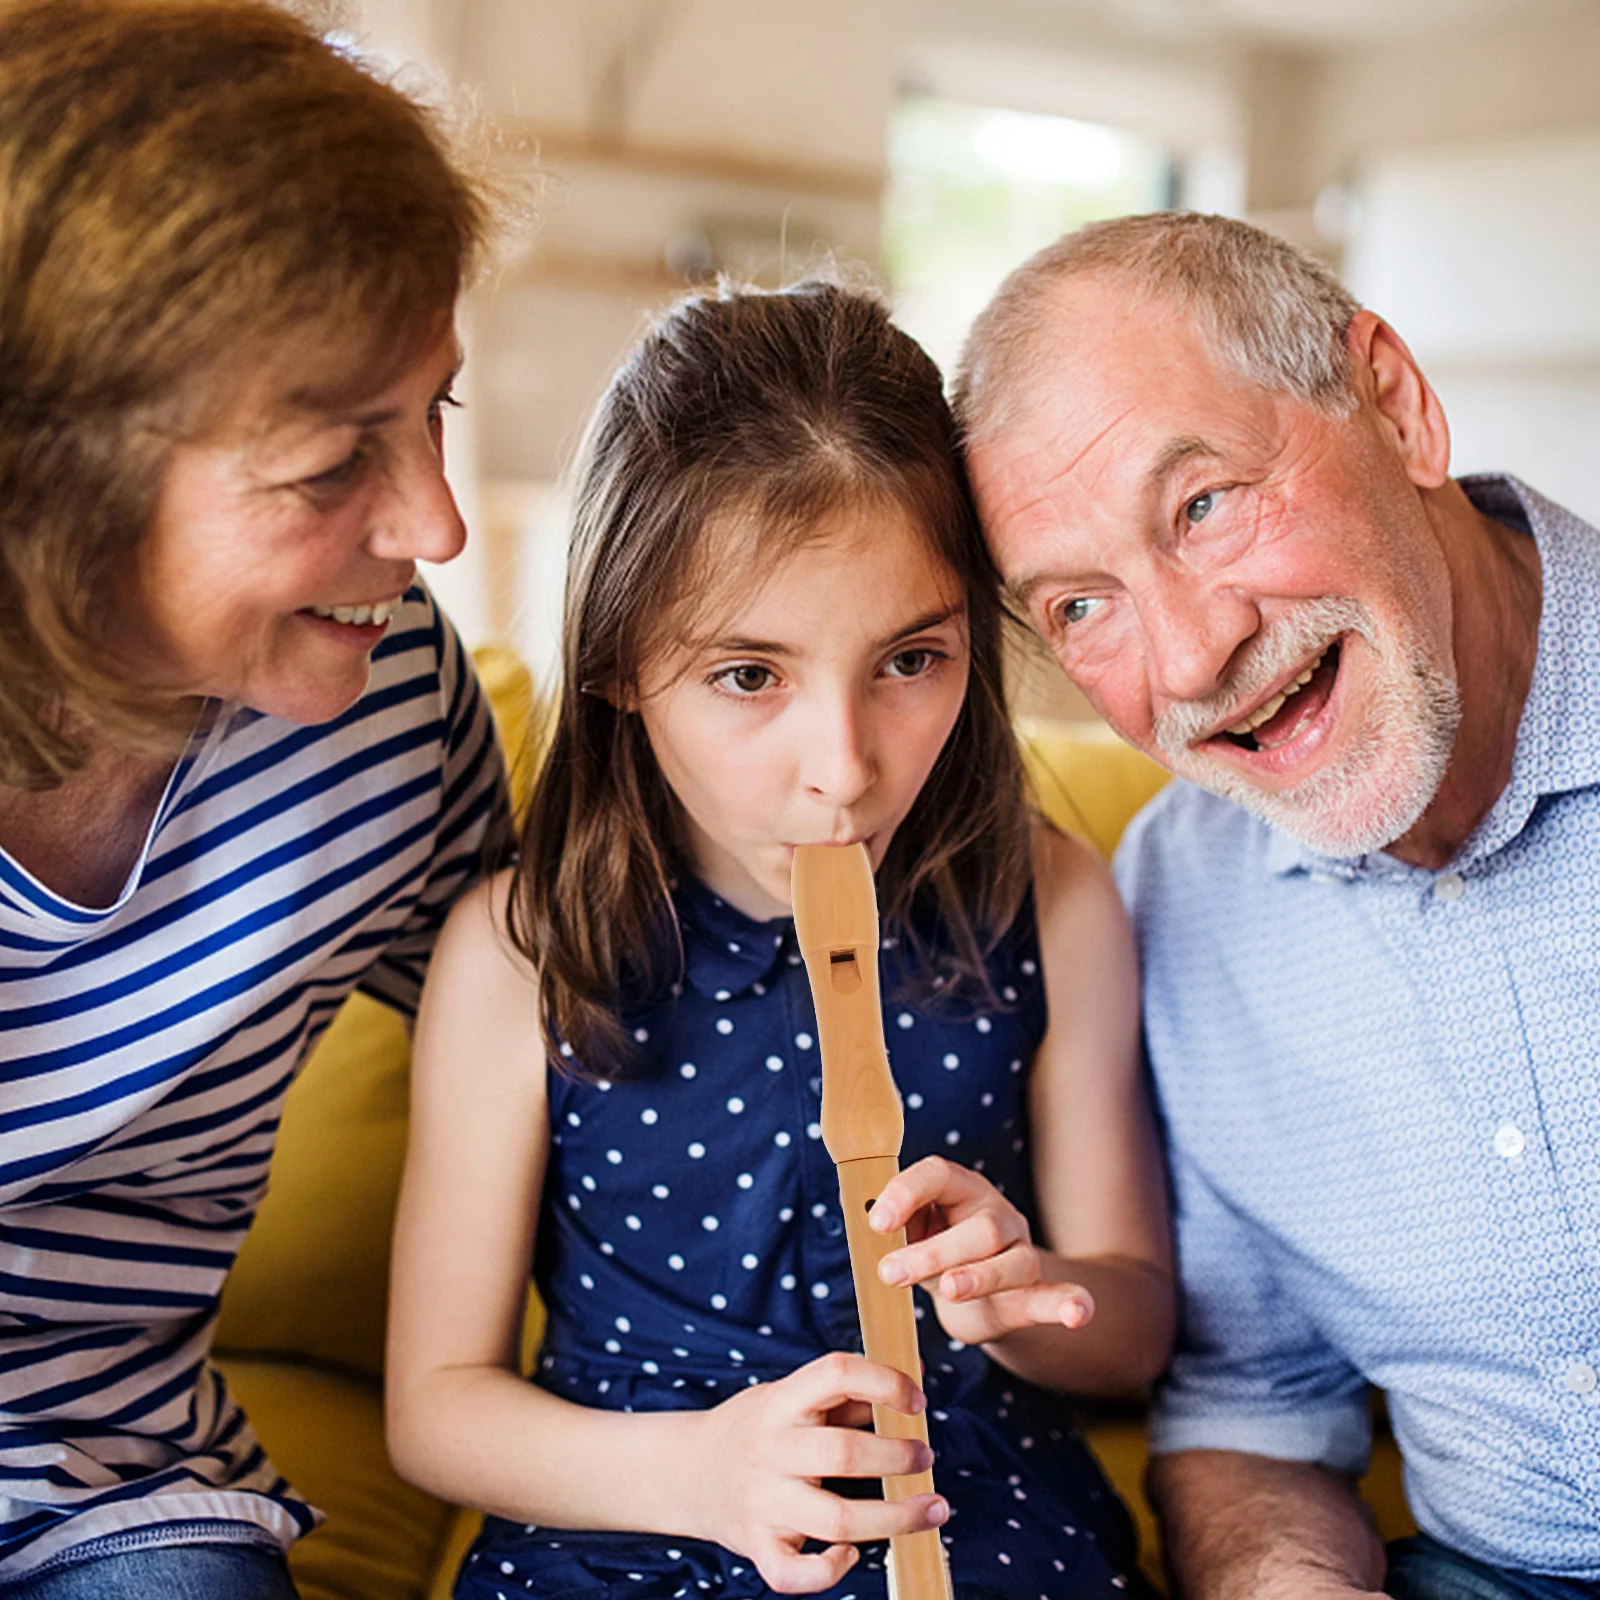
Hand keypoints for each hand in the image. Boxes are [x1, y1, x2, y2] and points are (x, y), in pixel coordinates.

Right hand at [685, 1350, 947, 1592]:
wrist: (687, 1472)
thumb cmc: (755, 1429)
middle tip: (925, 1458)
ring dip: (895, 1518)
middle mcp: (770, 1449)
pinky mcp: (757, 1545)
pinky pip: (793, 1573)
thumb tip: (914, 1381)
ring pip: (836, 1520)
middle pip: (845, 1453)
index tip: (917, 1401)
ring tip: (931, 1508)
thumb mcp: (788, 1397)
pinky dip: (829, 1570)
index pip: (836, 1372)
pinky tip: (851, 1553)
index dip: (885, 1381)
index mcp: (781, 1402)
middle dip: (900, 1457)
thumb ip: (846, 1395)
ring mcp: (763, 1502)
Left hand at [870, 1155, 1094, 1346]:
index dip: (908, 1193)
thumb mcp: (909, 1233)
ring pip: (1012, 1262)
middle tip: (890, 1274)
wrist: (972, 1292)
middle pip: (978, 1228)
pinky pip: (1057, 1295)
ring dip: (979, 1277)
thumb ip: (892, 1227)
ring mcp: (1020, 1252)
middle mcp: (996, 1215)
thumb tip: (860, 1215)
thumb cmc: (933, 1251)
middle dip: (933, 1251)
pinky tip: (1079, 1313)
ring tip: (947, 1289)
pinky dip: (1070, 1303)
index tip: (877, 1224)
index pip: (939, 1175)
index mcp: (959, 1189)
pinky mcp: (1034, 1291)